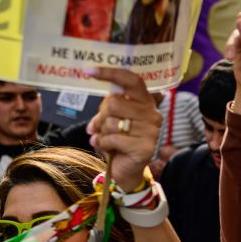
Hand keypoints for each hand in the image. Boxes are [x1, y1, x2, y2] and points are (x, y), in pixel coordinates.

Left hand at [87, 67, 162, 191]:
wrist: (127, 170)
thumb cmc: (119, 141)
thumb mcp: (113, 119)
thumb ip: (109, 108)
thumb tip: (102, 109)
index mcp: (145, 102)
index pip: (131, 81)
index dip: (110, 73)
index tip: (88, 71)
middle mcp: (152, 114)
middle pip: (114, 103)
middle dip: (101, 116)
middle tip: (98, 127)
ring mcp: (151, 131)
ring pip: (112, 121)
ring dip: (102, 132)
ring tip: (105, 139)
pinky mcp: (145, 147)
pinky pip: (113, 138)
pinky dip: (103, 143)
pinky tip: (106, 148)